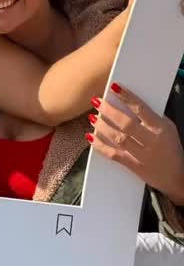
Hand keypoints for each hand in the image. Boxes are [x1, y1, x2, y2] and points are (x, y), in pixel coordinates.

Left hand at [89, 83, 183, 203]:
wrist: (177, 177)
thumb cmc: (171, 148)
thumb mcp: (168, 129)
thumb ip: (152, 117)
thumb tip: (130, 103)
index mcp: (160, 128)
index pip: (142, 109)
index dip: (127, 97)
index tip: (115, 87)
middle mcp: (151, 141)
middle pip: (127, 124)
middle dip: (109, 111)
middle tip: (97, 101)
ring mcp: (141, 155)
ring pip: (118, 138)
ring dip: (102, 126)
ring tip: (93, 117)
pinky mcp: (133, 166)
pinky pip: (113, 155)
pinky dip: (100, 145)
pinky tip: (90, 137)